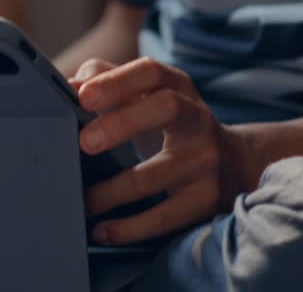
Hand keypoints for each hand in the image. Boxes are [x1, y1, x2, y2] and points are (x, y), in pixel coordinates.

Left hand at [70, 57, 251, 244]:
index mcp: (178, 87)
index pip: (150, 72)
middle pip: (165, 108)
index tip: (82, 96)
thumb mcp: (149, 96)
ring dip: (110, 191)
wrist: (233, 165)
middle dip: (121, 123)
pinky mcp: (205, 199)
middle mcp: (197, 119)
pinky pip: (163, 217)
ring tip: (80, 199)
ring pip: (154, 175)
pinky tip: (101, 229)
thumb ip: (108, 82)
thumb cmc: (171, 125)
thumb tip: (70, 88)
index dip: (116, 81)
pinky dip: (127, 227)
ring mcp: (205, 160)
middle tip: (84, 142)